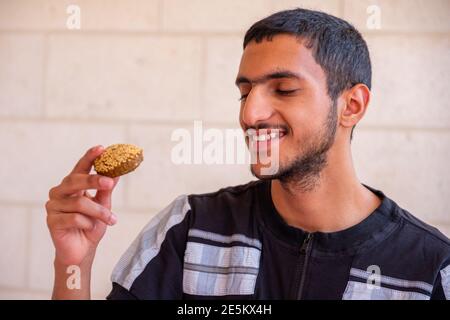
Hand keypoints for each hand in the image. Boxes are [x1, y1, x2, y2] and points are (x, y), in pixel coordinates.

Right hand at [46, 145, 119, 265]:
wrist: (82, 251)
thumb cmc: (91, 225)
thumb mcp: (103, 205)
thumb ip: (106, 189)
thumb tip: (117, 173)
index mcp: (72, 185)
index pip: (80, 167)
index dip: (90, 157)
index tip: (101, 148)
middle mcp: (60, 192)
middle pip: (75, 180)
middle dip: (94, 180)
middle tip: (110, 182)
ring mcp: (54, 206)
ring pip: (79, 202)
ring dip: (99, 212)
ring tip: (111, 220)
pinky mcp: (52, 221)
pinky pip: (74, 218)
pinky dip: (87, 223)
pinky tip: (90, 228)